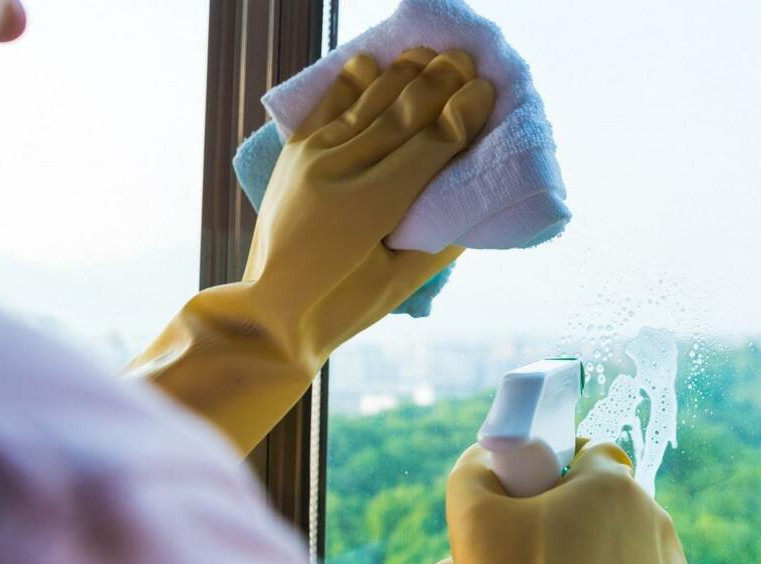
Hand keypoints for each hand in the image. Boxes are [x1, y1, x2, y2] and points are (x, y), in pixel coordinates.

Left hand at [127, 48, 494, 454]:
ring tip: (434, 54)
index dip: (463, 114)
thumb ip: (442, 238)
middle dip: (442, 81)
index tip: (488, 91)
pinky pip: (327, 107)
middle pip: (403, 112)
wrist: (272, 311)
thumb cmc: (346, 306)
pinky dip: (352, 82)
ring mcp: (313, 158)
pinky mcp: (295, 155)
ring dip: (405, 73)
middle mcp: (340, 171)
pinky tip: (373, 61)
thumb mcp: (404, 281)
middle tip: (471, 61)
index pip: (430, 144)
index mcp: (374, 207)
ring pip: (369, 102)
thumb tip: (474, 204)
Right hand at [418, 439, 697, 563]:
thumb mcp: (473, 520)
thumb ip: (474, 472)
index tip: (520, 505)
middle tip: (515, 561)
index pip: (583, 451)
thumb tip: (485, 459)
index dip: (547, 471)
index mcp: (613, 486)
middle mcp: (654, 521)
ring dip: (580, 563)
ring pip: (615, 550)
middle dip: (556, 526)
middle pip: (596, 506)